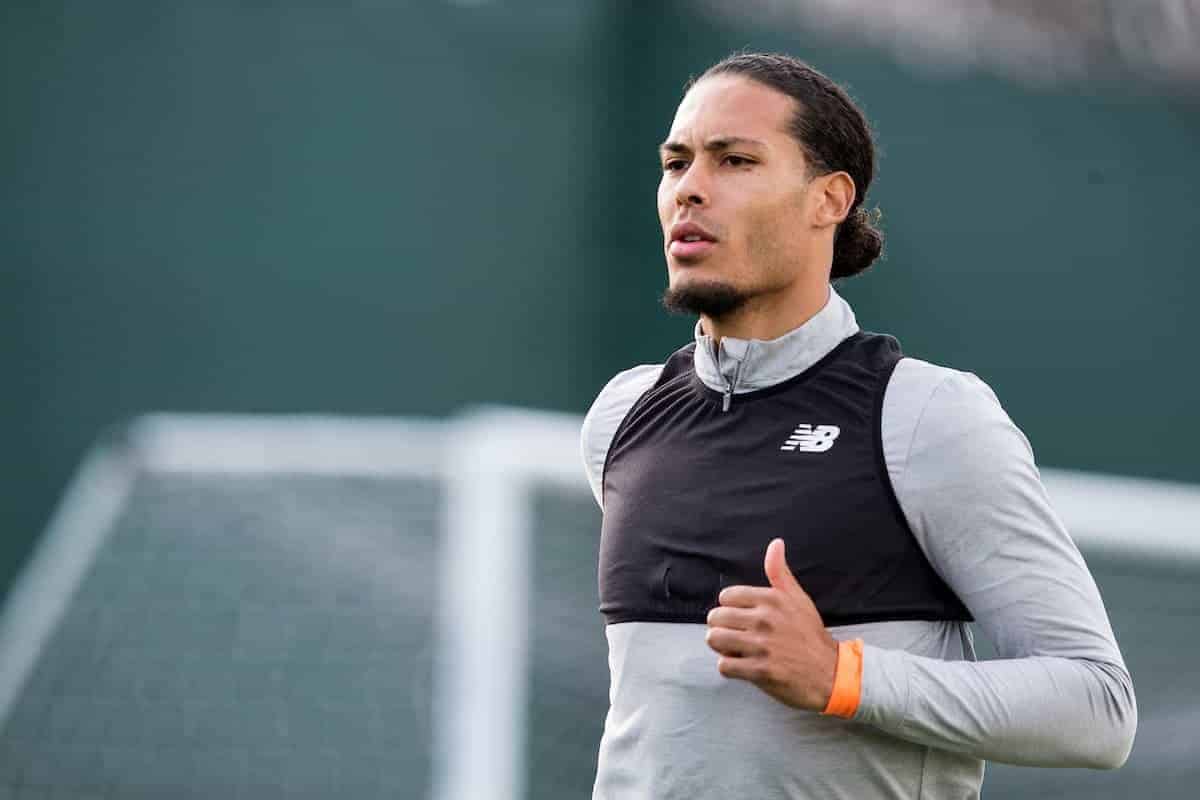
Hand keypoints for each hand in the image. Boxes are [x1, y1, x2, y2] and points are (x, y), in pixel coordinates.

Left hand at [705, 538, 838, 711]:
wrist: (831, 673)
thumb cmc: (811, 636)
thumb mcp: (798, 599)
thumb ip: (780, 572)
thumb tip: (775, 544)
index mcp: (771, 599)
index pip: (725, 596)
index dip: (730, 608)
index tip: (741, 618)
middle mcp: (765, 620)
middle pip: (715, 617)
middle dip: (722, 627)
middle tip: (736, 635)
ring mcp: (762, 646)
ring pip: (715, 639)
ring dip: (722, 647)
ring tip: (736, 649)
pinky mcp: (760, 671)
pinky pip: (724, 665)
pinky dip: (730, 667)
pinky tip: (743, 666)